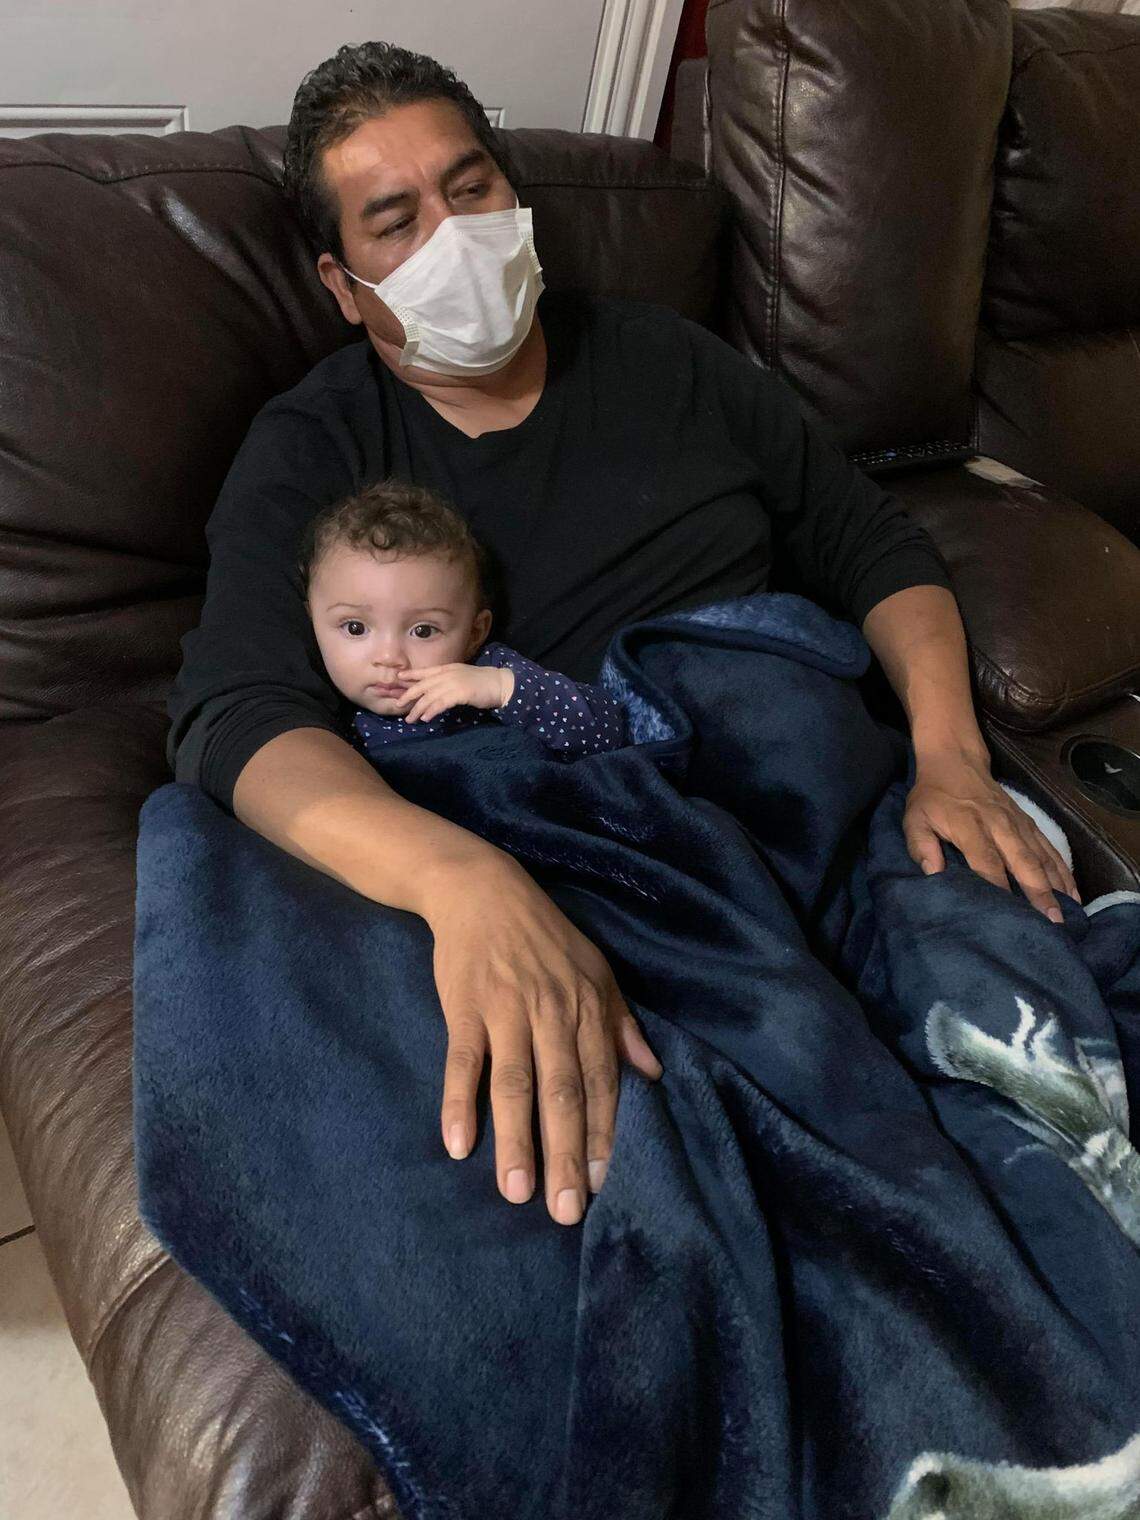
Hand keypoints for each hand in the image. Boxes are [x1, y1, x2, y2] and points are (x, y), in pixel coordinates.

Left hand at [395, 662, 513, 720]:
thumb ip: (448, 681)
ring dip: (418, 708)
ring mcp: (454, 683)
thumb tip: (434, 691)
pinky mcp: (461, 693)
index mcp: (448, 669)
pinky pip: (441, 703)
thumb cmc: (482, 683)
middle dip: (408, 695)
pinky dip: (432, 711)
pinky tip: (425, 718)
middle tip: (397, 705)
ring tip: (410, 719)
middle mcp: (448, 674)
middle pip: (423, 685)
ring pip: (429, 696)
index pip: (425, 671)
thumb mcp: (462, 677)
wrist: (500, 684)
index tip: (398, 677)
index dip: (411, 674)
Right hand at [423, 853, 662, 1225]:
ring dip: (516, 1140)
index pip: (601, 1081)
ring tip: (517, 1192)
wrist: (482, 890)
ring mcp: (506, 1011)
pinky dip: (459, 1102)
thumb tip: (651, 1073)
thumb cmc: (544, 937)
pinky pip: (462, 1061)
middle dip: (567, 1152)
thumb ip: (621, 1025)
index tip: (603, 1183)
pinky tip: (458, 1143)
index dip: (604, 1133)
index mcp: (587, 1009)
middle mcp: (552, 1014)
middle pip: (561, 1092)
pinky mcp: (464, 1007)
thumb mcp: (596, 971)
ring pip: (515, 1084)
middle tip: (567, 1210)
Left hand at [903, 747, 1080, 922]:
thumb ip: (921, 846)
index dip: (998, 886)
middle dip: (1038, 892)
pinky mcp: (1029, 822)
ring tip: (1066, 914)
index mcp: (970, 826)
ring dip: (1056, 885)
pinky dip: (1063, 870)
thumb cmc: (932, 797)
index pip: (986, 860)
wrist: (956, 762)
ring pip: (1042, 857)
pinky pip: (1050, 848)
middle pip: (1023, 861)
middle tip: (1051, 922)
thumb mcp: (914, 818)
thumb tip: (933, 873)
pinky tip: (1072, 893)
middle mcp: (999, 825)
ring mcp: (1018, 823)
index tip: (1008, 913)